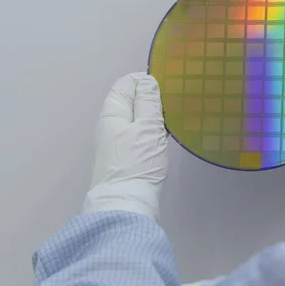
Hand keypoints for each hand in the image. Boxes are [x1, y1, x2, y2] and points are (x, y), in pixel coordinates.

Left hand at [82, 73, 168, 220]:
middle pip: (130, 101)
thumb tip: (146, 81)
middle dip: (150, 99)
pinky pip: (138, 135)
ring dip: (152, 117)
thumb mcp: (147, 127)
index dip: (145, 81)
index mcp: (112, 112)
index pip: (126, 84)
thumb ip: (148, 102)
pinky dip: (150, 132)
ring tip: (172, 119)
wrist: (126, 204)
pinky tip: (163, 138)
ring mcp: (116, 142)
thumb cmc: (137, 162)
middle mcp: (110, 125)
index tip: (167, 88)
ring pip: (135, 119)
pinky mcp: (125, 157)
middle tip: (174, 104)